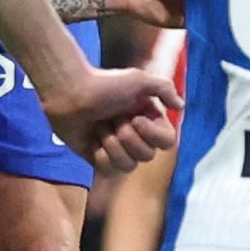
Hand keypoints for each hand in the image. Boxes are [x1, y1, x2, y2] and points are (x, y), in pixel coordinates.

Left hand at [41, 61, 180, 172]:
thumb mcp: (138, 80)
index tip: (135, 118)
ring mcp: (118, 149)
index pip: (167, 142)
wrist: (69, 92)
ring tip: (100, 128)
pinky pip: (110, 171)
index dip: (152, 135)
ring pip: (129, 167)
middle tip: (112, 119)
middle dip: (127, 137)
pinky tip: (93, 141)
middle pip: (147, 156)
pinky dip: (101, 156)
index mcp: (149, 120)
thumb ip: (164, 88)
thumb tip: (180, 106)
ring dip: (112, 145)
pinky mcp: (99, 159)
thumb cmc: (103, 84)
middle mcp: (136, 136)